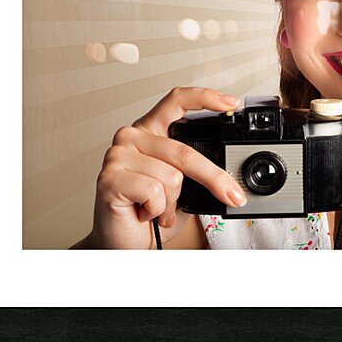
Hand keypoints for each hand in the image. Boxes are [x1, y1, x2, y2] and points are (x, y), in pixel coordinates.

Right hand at [79, 87, 246, 248]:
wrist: (124, 243)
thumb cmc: (151, 212)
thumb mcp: (183, 185)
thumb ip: (196, 167)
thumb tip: (231, 171)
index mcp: (151, 129)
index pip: (177, 100)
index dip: (205, 97)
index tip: (231, 103)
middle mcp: (132, 136)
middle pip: (184, 151)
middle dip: (213, 178)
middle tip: (232, 194)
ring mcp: (118, 155)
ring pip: (172, 176)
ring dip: (172, 202)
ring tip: (158, 208)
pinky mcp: (110, 178)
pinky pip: (154, 191)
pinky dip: (157, 209)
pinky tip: (144, 212)